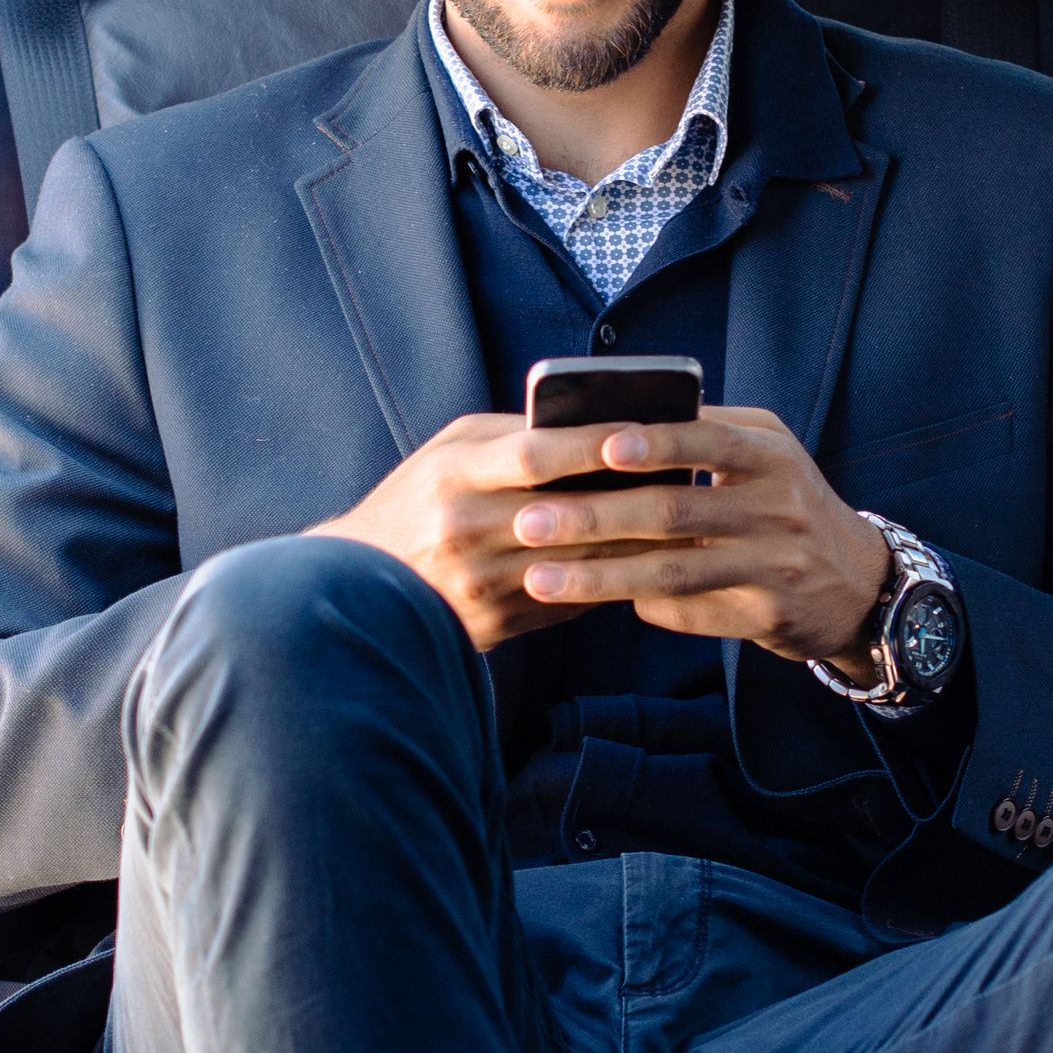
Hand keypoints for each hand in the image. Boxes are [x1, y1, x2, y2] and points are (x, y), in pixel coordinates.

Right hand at [314, 413, 672, 653]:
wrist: (361, 583)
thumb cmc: (417, 500)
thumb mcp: (448, 453)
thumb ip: (510, 437)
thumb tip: (593, 426)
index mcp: (452, 475)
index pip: (533, 454)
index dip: (591, 444)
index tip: (647, 429)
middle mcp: (463, 529)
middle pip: (566, 515)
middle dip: (632, 500)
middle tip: (691, 484)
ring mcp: (478, 584)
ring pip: (578, 565)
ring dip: (634, 548)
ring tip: (686, 528)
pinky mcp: (491, 626)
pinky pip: (567, 603)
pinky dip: (609, 584)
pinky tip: (647, 569)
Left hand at [511, 406, 893, 672]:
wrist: (858, 583)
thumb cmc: (783, 504)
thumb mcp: (761, 459)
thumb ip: (700, 440)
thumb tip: (600, 436)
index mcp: (770, 453)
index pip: (707, 439)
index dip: (655, 444)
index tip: (597, 445)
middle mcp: (778, 506)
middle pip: (673, 510)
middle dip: (592, 516)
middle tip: (528, 521)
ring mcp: (775, 564)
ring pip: (671, 572)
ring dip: (597, 576)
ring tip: (537, 578)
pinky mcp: (767, 615)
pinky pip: (689, 612)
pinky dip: (641, 605)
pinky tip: (594, 603)